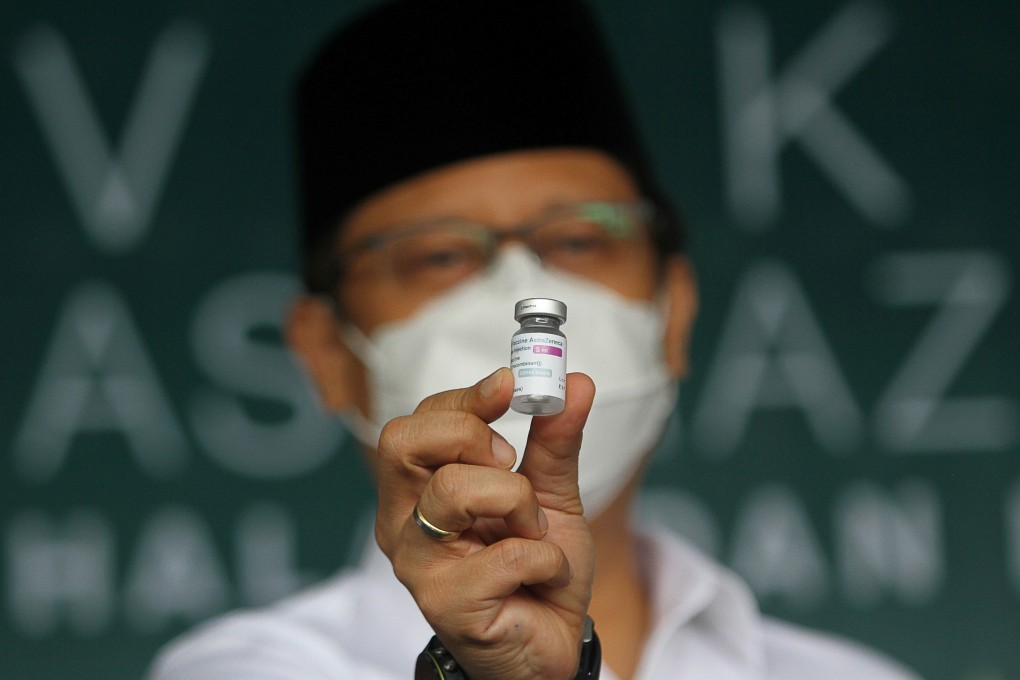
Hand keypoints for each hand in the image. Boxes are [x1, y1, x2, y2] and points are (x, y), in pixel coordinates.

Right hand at [373, 367, 596, 679]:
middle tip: (510, 464)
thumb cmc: (536, 569)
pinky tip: (544, 575)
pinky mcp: (445, 604)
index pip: (415, 423)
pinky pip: (505, 554)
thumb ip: (556, 440)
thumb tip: (573, 382)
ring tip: (535, 531)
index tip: (509, 386)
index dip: (462, 398)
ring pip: (453, 489)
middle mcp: (403, 522)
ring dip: (519, 502)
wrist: (549, 646)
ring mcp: (417, 564)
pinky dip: (545, 558)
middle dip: (470, 435)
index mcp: (418, 490)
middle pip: (402, 442)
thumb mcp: (551, 496)